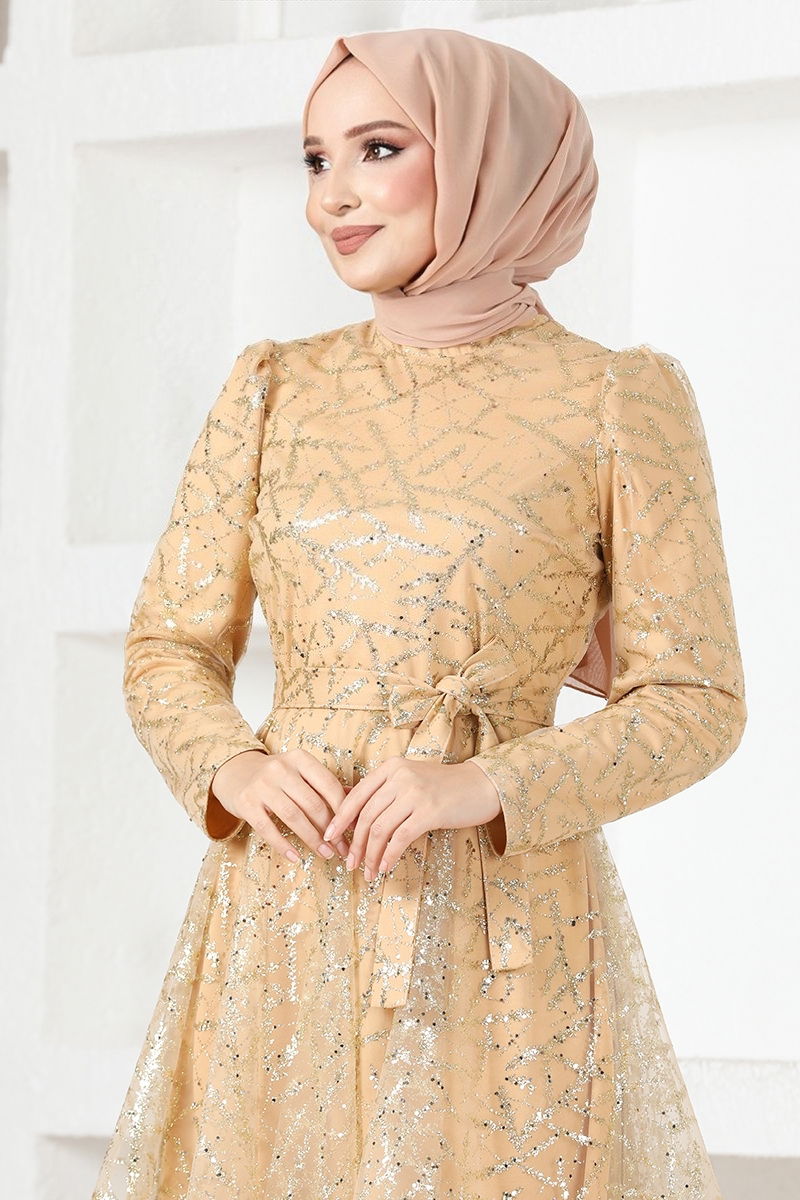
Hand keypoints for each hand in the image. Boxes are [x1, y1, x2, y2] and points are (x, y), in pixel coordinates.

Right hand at [211, 748, 350, 862]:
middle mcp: (280, 768)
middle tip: (341, 848)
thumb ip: (325, 785)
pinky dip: (283, 845)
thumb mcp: (300, 772)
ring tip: (326, 854)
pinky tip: (296, 857)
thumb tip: (358, 802)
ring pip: (294, 816)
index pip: (328, 785)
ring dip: (313, 839)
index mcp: (299, 759)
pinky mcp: (245, 803)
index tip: (353, 830)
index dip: (343, 810)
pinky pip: (267, 828)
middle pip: (313, 803)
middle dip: (331, 830)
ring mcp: (261, 785)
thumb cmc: (276, 777)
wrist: (235, 772)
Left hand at [321, 757, 503, 880]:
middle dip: (354, 844)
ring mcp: (415, 793)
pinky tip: (384, 867)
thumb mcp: (407, 779)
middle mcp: (400, 777)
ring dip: (370, 855)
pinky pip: (400, 838)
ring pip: (380, 829)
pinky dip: (389, 855)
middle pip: (366, 816)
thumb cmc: (442, 786)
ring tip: (367, 871)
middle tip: (349, 864)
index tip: (328, 837)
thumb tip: (344, 800)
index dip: (339, 818)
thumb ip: (379, 789)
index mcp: (390, 767)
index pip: (356, 795)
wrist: (480, 786)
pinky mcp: (430, 811)